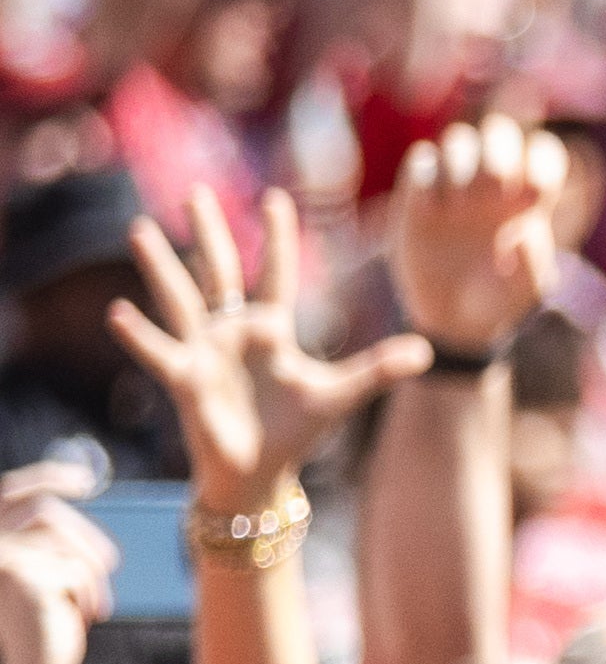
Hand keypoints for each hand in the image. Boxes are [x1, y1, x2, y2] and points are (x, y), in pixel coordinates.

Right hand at [0, 464, 111, 663]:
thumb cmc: (47, 623)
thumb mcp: (49, 574)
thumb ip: (53, 542)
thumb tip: (81, 495)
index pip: (11, 492)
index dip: (46, 476)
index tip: (85, 480)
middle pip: (46, 511)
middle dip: (85, 536)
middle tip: (112, 563)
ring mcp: (2, 557)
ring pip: (67, 544)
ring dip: (91, 573)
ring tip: (95, 605)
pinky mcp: (24, 575)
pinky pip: (76, 569)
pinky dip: (90, 592)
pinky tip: (85, 617)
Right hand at [109, 188, 427, 512]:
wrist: (261, 472)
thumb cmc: (298, 431)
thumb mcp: (342, 394)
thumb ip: (379, 369)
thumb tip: (428, 351)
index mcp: (273, 329)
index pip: (277, 273)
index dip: (279, 238)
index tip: (277, 197)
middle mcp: (235, 331)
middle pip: (221, 270)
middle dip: (209, 233)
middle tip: (194, 191)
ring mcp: (206, 351)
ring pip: (180, 298)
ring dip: (161, 266)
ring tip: (140, 228)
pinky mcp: (186, 379)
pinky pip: (159, 352)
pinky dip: (140, 335)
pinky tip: (119, 312)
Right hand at [390, 116, 564, 353]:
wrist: (454, 319)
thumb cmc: (499, 300)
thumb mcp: (524, 294)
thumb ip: (531, 268)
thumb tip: (521, 237)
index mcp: (529, 197)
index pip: (543, 152)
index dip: (541, 164)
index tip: (534, 199)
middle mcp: (493, 181)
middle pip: (501, 131)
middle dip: (501, 155)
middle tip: (496, 196)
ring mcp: (454, 183)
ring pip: (459, 138)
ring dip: (464, 166)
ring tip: (463, 209)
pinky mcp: (418, 193)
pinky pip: (421, 161)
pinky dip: (427, 179)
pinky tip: (432, 213)